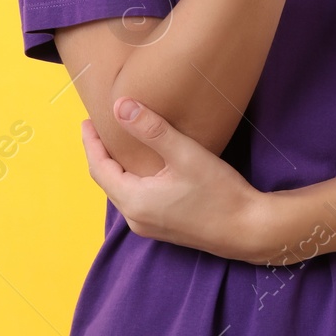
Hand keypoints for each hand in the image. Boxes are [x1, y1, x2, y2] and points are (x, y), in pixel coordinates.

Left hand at [81, 98, 272, 263]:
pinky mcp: (163, 227)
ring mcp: (149, 226)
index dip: (90, 143)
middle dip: (100, 154)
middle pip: (107, 181)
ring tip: (118, 142)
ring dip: (115, 167)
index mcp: (134, 201)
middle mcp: (135, 218)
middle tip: (99, 127)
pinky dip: (130, 179)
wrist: (248, 229)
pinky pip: (135, 199)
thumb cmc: (219, 192)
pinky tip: (142, 166)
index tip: (87, 120)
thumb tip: (120, 106)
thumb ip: (151, 129)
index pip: (99, 168)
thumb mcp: (185, 155)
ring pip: (121, 191)